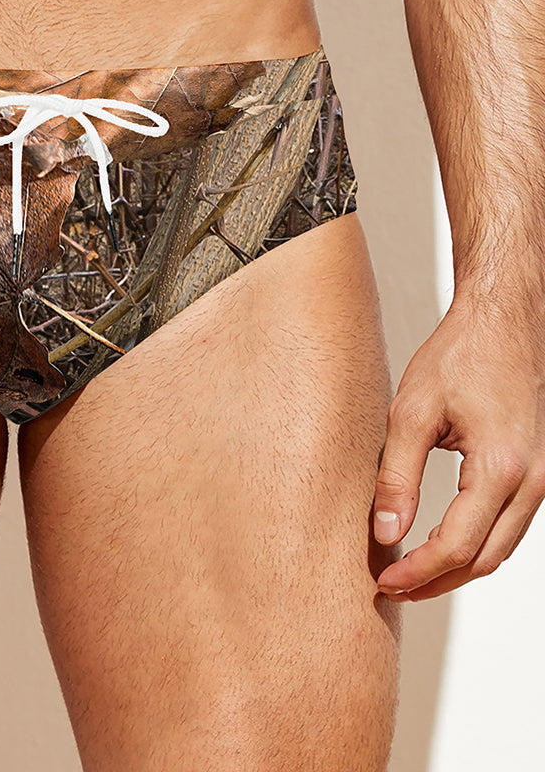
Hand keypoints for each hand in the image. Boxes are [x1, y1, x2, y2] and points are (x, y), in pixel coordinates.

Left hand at [372, 282, 544, 600]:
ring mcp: (543, 479)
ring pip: (501, 548)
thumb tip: (385, 532)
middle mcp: (534, 481)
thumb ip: (397, 477)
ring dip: (457, 568)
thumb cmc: (458, 358)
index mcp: (501, 469)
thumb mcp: (410, 414)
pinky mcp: (537, 472)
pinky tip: (440, 545)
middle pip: (486, 559)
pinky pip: (509, 525)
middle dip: (437, 581)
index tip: (383, 581)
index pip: (458, 545)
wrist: (502, 324)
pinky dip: (476, 544)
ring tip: (408, 574)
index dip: (418, 571)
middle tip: (390, 587)